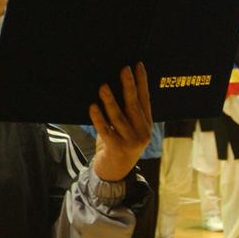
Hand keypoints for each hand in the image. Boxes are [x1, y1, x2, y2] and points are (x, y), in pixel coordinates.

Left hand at [88, 63, 153, 181]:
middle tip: (123, 69)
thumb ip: (126, 112)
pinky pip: (105, 130)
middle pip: (134, 105)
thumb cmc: (118, 144)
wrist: (114, 172)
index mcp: (146, 124)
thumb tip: (114, 84)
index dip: (142, 82)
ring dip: (110, 100)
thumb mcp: (127, 128)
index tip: (138, 65)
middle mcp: (142, 132)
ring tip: (103, 86)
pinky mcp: (116, 148)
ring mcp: (130, 141)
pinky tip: (92, 107)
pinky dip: (98, 118)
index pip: (145, 99)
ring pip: (119, 117)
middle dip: (129, 86)